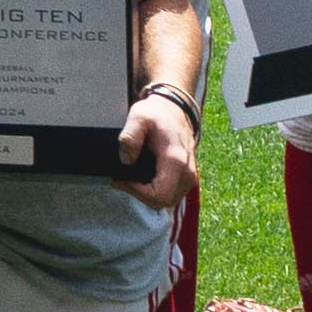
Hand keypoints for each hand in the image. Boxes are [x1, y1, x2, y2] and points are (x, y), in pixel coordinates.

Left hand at [117, 91, 199, 207]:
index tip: (121, 179)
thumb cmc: (156, 114)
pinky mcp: (187, 177)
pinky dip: (155, 191)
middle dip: (140, 195)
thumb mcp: (138, 117)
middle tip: (123, 180)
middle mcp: (188, 172)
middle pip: (163, 202)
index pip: (159, 195)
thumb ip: (130, 136)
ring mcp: (190, 176)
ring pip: (168, 201)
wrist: (174, 109)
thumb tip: (126, 160)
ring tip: (131, 178)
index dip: (137, 192)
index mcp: (176, 160)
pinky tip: (141, 178)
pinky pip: (171, 194)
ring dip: (147, 194)